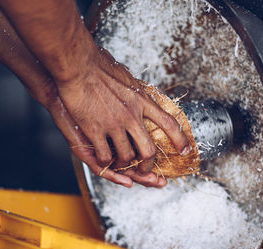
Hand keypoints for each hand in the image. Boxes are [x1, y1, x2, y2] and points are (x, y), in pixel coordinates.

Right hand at [53, 48, 188, 186]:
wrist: (78, 65)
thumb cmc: (98, 64)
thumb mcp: (126, 76)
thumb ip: (134, 89)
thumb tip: (139, 90)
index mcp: (141, 100)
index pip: (169, 123)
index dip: (180, 140)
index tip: (185, 150)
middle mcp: (131, 115)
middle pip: (149, 150)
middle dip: (148, 165)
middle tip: (147, 170)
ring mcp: (114, 124)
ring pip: (127, 157)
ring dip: (125, 165)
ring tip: (121, 165)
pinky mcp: (95, 130)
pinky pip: (104, 156)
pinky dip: (105, 164)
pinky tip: (104, 161)